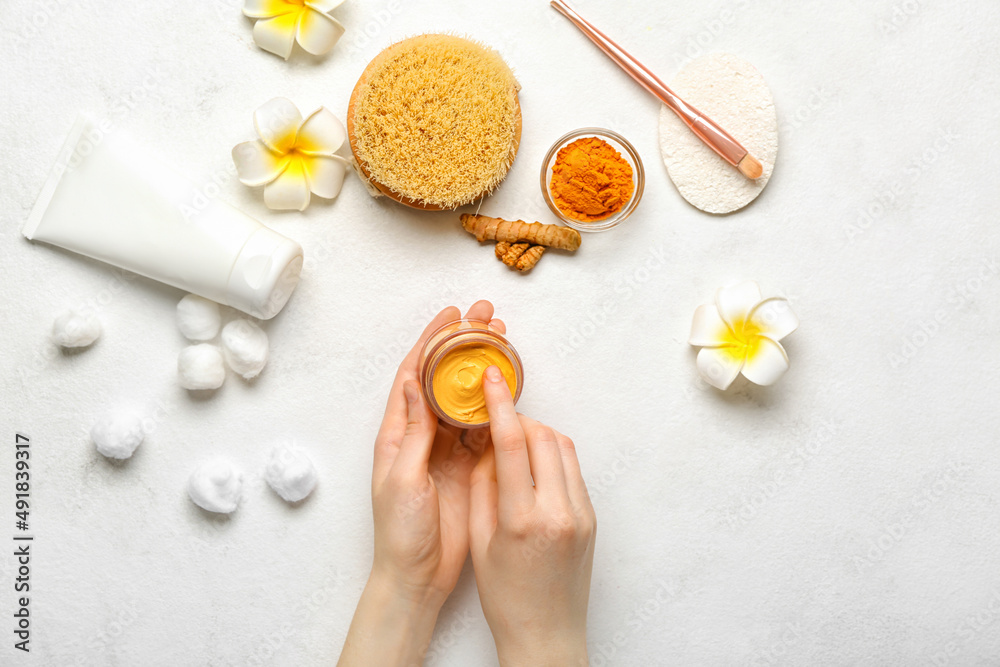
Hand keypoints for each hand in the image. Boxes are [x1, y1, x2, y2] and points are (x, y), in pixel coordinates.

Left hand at [339, 301, 504, 666]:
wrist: (419, 576)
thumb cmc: (399, 531)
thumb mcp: (401, 478)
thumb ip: (413, 432)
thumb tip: (415, 382)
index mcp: (397, 434)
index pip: (414, 375)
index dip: (431, 341)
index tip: (452, 316)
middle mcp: (422, 435)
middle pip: (443, 379)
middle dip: (463, 345)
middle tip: (487, 318)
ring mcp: (448, 450)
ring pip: (466, 399)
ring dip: (481, 370)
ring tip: (503, 342)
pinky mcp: (470, 468)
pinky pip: (485, 429)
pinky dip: (497, 406)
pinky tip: (510, 388)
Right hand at [469, 365, 596, 666]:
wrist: (547, 633)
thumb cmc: (506, 598)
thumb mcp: (480, 541)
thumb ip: (484, 488)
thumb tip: (488, 446)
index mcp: (522, 520)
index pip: (511, 445)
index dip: (499, 406)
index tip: (491, 380)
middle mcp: (558, 512)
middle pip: (543, 437)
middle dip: (519, 419)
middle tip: (498, 418)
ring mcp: (581, 514)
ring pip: (563, 448)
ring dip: (538, 435)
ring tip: (514, 443)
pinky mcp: (592, 518)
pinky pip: (573, 470)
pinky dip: (553, 457)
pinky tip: (533, 467)